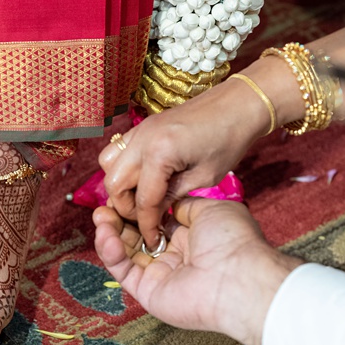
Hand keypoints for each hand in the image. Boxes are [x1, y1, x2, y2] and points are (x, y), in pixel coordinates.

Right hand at [93, 199, 301, 344]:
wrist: (237, 275)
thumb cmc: (231, 241)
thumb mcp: (210, 209)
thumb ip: (183, 205)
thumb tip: (166, 202)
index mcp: (188, 237)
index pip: (153, 221)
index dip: (136, 208)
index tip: (124, 194)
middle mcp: (172, 256)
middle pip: (135, 236)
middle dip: (118, 219)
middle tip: (105, 206)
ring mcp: (158, 275)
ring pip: (124, 253)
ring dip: (109, 233)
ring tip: (101, 216)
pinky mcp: (147, 292)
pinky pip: (123, 271)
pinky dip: (110, 253)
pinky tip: (106, 235)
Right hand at [99, 77, 269, 249]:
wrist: (236, 104)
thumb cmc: (228, 140)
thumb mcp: (204, 177)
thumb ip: (172, 196)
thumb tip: (153, 213)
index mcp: (160, 153)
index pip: (143, 200)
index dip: (146, 224)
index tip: (152, 240)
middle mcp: (142, 140)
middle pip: (114, 184)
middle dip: (126, 207)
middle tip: (145, 219)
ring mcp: (138, 131)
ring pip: (108, 165)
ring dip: (119, 186)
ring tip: (140, 198)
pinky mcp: (141, 127)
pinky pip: (116, 151)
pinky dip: (121, 168)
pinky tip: (141, 178)